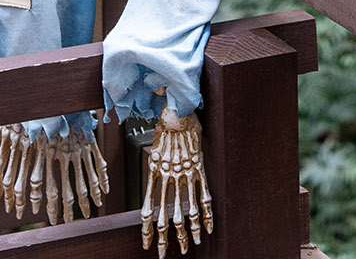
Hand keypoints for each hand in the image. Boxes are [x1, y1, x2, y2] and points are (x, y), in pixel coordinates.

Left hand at [140, 104, 211, 255]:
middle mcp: (168, 177)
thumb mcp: (154, 151)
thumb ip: (156, 168)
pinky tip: (208, 226)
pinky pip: (202, 195)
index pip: (148, 210)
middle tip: (166, 252)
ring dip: (188, 230)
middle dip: (166, 237)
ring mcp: (184, 173)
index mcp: (154, 174)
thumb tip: (155, 182)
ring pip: (185, 209)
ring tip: (190, 244)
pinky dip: (206, 213)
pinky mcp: (198, 167)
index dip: (147, 230)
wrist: (177, 111)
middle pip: (166, 215)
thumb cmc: (165, 128)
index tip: (147, 244)